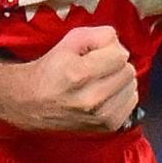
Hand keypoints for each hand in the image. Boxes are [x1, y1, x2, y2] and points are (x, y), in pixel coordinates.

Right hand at [11, 26, 137, 132]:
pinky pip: (131, 103)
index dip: (109, 49)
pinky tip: (105, 94)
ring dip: (119, 80)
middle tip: (97, 66)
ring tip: (100, 80)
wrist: (29, 102)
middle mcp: (91, 99)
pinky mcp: (106, 127)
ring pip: (132, 87)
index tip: (96, 53)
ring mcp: (100, 116)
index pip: (120, 55)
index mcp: (78, 74)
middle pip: (128, 71)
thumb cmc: (49, 70)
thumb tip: (117, 41)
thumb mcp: (67, 42)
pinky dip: (121, 96)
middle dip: (115, 64)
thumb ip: (96, 35)